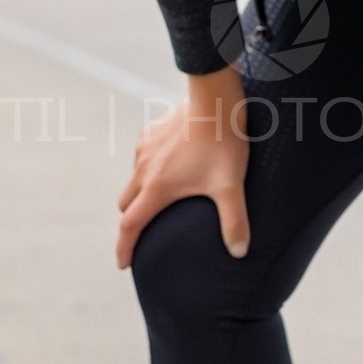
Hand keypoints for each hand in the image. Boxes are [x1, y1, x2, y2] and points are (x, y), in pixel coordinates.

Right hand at [116, 64, 251, 268]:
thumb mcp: (230, 186)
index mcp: (158, 187)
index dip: (125, 248)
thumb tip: (239, 253)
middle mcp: (144, 169)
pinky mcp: (150, 131)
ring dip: (140, 193)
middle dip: (131, 221)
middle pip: (127, 204)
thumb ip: (234, 221)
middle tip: (143, 233)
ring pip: (133, 179)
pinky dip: (148, 168)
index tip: (123, 265)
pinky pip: (142, 155)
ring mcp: (144, 148)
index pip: (131, 225)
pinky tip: (167, 165)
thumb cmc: (223, 143)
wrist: (215, 99)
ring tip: (159, 199)